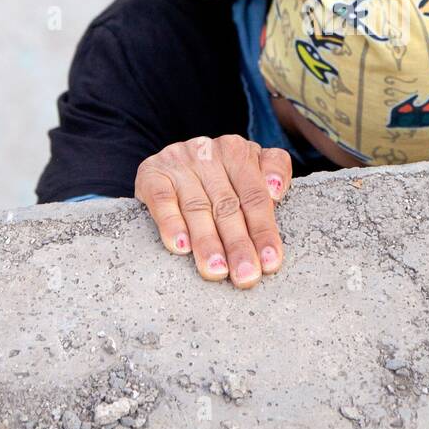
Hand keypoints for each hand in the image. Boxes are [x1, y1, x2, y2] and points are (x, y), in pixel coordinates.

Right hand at [135, 135, 291, 287]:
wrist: (172, 159)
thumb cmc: (221, 172)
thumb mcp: (251, 163)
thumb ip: (274, 170)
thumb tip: (276, 192)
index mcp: (238, 152)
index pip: (255, 196)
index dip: (263, 230)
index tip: (270, 262)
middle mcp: (209, 154)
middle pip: (227, 206)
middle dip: (238, 245)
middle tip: (245, 276)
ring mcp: (179, 163)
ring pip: (196, 207)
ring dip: (207, 242)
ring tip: (216, 270)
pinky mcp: (152, 173)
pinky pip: (162, 200)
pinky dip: (171, 223)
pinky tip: (180, 246)